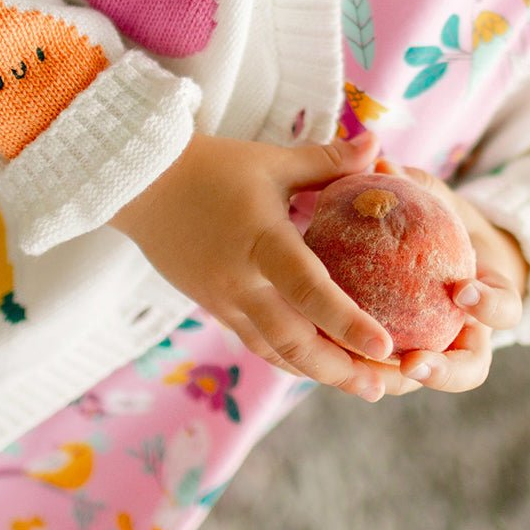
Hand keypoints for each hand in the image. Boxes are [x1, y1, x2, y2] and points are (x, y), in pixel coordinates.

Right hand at [109, 129, 395, 401]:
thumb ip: (327, 160)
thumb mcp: (272, 161)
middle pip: (294, 342)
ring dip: (320, 373)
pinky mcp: (213, 307)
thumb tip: (377, 143)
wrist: (142, 185)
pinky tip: (317, 365)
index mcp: (261, 241)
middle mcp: (241, 281)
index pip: (308, 289)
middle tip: (387, 386)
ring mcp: (223, 301)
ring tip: (364, 386)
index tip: (385, 348)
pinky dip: (291, 357)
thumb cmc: (210, 167)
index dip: (347, 321)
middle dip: (342, 370)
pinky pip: (257, 342)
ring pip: (276, 351)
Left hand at [363, 161, 526, 398]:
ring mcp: (433, 349)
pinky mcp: (393, 355)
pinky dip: (355, 363)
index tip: (462, 292)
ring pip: (418, 379)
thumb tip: (379, 161)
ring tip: (359, 370)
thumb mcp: (433, 197)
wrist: (433, 247)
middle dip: (445, 372)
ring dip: (392, 380)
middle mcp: (465, 333)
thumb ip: (414, 184)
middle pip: (468, 369)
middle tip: (412, 361)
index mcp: (487, 296)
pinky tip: (320, 351)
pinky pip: (376, 365)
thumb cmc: (438, 217)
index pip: (504, 309)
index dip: (490, 306)